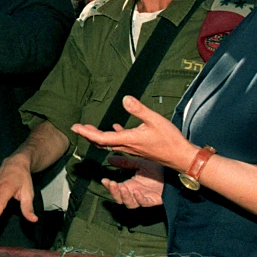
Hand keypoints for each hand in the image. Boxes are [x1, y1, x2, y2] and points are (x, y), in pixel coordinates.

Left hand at [71, 95, 196, 171]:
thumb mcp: (155, 120)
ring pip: (109, 144)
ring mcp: (132, 149)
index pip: (102, 138)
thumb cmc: (170, 140)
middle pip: (102, 142)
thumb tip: (124, 99)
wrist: (181, 157)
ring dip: (98, 136)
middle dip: (88, 135)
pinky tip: (115, 128)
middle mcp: (127, 146)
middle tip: (77, 128)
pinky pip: (120, 143)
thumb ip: (139, 109)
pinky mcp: (138, 149)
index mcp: (128, 140)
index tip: (75, 127)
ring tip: (89, 128)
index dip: (87, 132)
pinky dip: (113, 136)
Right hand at [102, 155, 164, 207]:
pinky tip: (136, 192)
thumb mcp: (138, 163)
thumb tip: (109, 158)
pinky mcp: (154, 200)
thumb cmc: (156, 169)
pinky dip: (139, 198)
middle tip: (112, 184)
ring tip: (122, 188)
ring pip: (130, 204)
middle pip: (120, 199)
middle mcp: (135, 193)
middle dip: (114, 192)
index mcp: (130, 185)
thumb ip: (124, 162)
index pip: (116, 189)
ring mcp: (144, 198)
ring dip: (125, 197)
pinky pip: (145, 203)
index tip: (104, 180)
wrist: (173, 172)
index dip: (109, 187)